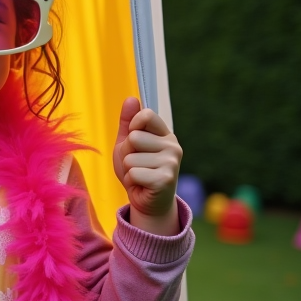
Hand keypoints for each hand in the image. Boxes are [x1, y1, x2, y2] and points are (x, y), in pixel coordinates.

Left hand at [113, 97, 182, 233]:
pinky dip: (131, 181)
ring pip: (131, 157)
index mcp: (165, 134)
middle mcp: (173, 146)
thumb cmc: (137, 170)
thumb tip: (131, 98)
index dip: (132, 126)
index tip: (133, 140)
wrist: (147, 202)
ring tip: (140, 176)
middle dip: (127, 153)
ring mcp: (171, 162)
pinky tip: (142, 185)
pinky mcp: (165, 179)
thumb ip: (128, 122)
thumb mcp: (127, 144)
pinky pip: (133, 172)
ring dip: (128, 169)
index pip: (145, 115)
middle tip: (136, 165)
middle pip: (133, 138)